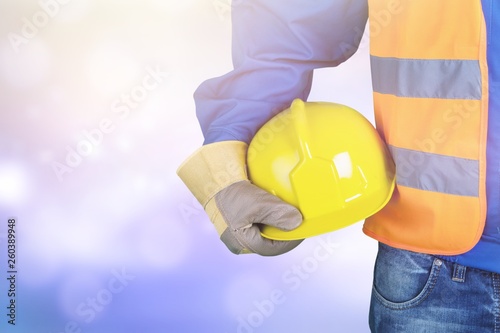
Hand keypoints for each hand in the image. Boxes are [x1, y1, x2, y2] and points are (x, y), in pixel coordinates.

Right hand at [177, 141, 302, 255]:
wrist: (214, 177)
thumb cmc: (233, 194)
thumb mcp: (259, 204)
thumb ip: (279, 214)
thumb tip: (297, 222)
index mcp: (243, 243)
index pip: (273, 248)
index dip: (290, 240)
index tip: (302, 229)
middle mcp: (239, 240)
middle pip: (268, 240)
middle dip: (283, 231)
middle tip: (296, 220)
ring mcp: (237, 229)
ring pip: (263, 229)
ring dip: (275, 221)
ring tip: (288, 211)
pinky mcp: (236, 217)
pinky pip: (256, 218)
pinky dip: (267, 212)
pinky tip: (275, 202)